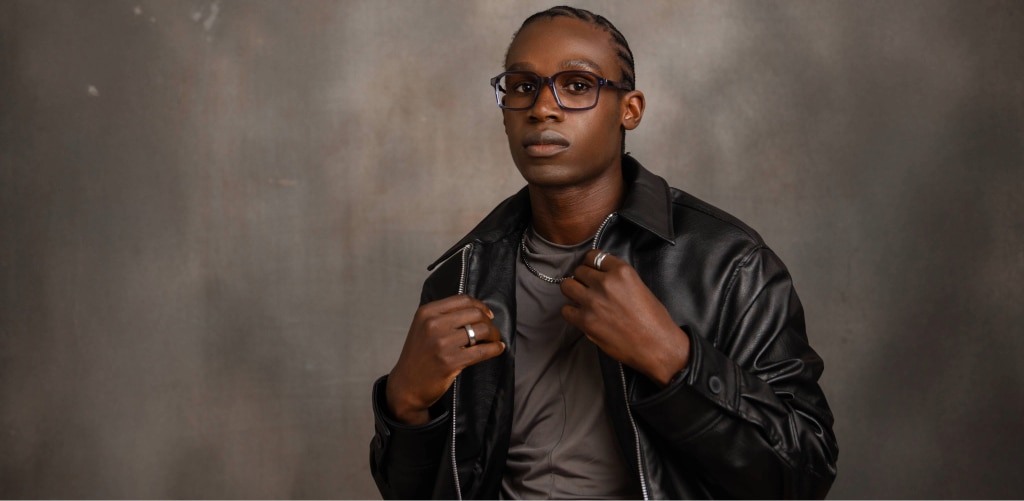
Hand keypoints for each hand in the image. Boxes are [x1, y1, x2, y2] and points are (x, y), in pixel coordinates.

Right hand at [386, 295, 504, 424]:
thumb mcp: (423, 328)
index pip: (462, 300)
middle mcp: (433, 324)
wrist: (406, 385)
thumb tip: (477, 311)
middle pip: (475, 313)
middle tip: (491, 331)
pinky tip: (498, 349)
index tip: (487, 314)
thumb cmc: (418, 357)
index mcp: (427, 312)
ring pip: (481, 330)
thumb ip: (444, 316)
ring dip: (493, 335)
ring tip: (494, 340)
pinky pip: (482, 350)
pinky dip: (494, 348)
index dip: (480, 306)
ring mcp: (442, 343)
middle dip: (488, 321)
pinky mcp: (450, 361)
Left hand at [560, 249, 689, 385]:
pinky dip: (571, 312)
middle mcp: (605, 283)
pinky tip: (581, 316)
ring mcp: (593, 302)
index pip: (594, 256)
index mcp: (622, 271)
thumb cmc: (654, 319)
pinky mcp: (586, 321)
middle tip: (589, 289)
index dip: (592, 265)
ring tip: (581, 299)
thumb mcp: (639, 286)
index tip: (593, 271)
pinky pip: (565, 310)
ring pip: (567, 286)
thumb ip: (618, 279)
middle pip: (579, 270)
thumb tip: (600, 277)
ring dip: (573, 291)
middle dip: (583, 279)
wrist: (657, 346)